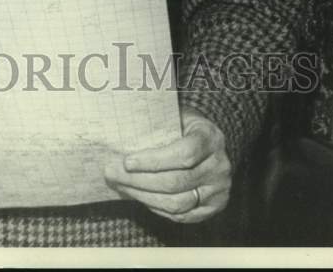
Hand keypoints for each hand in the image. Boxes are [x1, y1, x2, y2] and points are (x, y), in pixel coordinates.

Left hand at [103, 106, 230, 222]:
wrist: (209, 142)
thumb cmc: (183, 126)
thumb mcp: (175, 115)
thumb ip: (156, 124)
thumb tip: (118, 134)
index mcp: (210, 138)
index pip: (184, 154)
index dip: (153, 161)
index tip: (127, 161)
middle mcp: (219, 166)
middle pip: (176, 182)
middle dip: (138, 181)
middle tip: (112, 174)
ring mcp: (219, 190)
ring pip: (177, 203)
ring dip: (143, 197)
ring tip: (121, 186)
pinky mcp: (214, 208)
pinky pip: (182, 216)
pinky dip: (157, 209)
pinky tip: (140, 197)